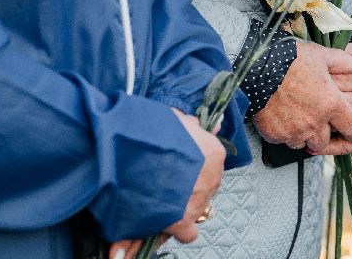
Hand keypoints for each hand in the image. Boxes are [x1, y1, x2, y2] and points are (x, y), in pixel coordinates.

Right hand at [154, 107, 225, 244]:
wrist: (138, 155)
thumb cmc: (157, 133)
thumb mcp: (176, 119)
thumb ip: (189, 124)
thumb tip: (196, 124)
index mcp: (213, 152)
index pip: (211, 159)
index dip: (193, 161)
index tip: (178, 161)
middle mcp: (212, 178)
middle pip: (205, 183)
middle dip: (189, 183)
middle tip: (168, 179)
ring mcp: (199, 201)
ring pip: (197, 206)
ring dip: (182, 203)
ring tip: (162, 198)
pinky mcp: (183, 221)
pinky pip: (188, 233)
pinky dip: (181, 230)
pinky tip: (169, 223)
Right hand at [252, 41, 351, 155]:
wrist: (257, 67)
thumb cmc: (292, 58)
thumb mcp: (321, 55)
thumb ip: (344, 61)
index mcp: (332, 105)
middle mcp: (315, 123)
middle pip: (324, 142)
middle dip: (323, 135)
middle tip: (316, 122)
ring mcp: (294, 131)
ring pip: (304, 143)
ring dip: (304, 135)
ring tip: (298, 119)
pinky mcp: (275, 135)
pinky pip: (284, 140)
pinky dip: (285, 133)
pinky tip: (281, 117)